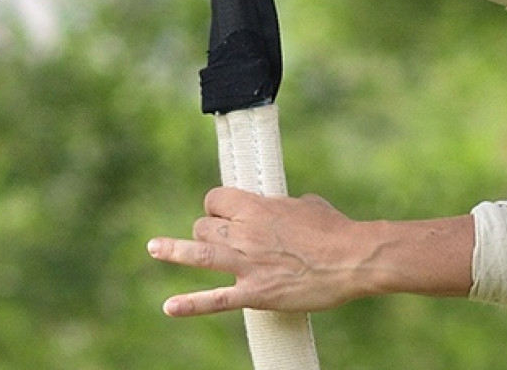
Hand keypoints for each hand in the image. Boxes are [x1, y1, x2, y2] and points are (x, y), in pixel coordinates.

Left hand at [148, 187, 371, 316]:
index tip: (220, 210)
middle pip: (205, 225)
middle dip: (207, 228)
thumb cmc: (335, 229)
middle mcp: (246, 233)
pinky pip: (216, 299)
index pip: (217, 199)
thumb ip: (284, 206)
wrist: (352, 258)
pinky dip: (191, 304)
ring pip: (200, 253)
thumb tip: (281, 208)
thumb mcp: (308, 205)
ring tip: (154, 247)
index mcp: (258, 207)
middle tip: (218, 237)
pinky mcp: (255, 293)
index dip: (216, 204)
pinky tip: (170, 307)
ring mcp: (247, 264)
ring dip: (174, 250)